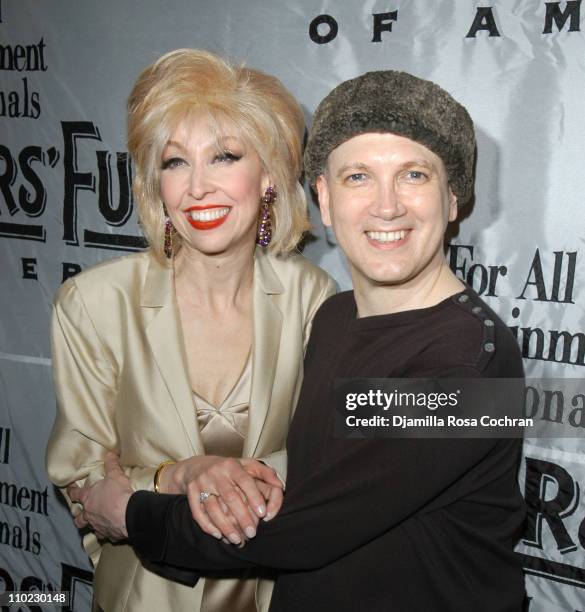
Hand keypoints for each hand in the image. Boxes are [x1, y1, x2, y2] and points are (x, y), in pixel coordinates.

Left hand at [67, 452, 132, 540]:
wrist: (129, 514)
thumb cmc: (118, 494)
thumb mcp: (115, 475)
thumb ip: (112, 465)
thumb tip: (110, 455)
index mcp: (88, 498)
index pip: (75, 494)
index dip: (71, 491)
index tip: (69, 489)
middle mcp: (89, 514)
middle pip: (79, 518)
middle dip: (79, 516)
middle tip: (82, 514)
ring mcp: (98, 526)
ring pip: (90, 528)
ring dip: (92, 525)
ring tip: (97, 523)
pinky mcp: (109, 535)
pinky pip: (106, 535)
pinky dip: (108, 532)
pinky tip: (113, 529)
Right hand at [161, 456, 282, 543]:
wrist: (196, 467)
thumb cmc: (229, 470)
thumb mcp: (246, 465)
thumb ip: (265, 473)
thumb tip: (280, 485)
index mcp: (232, 465)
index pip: (245, 480)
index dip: (254, 496)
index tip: (263, 513)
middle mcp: (216, 472)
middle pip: (230, 497)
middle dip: (242, 517)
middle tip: (252, 533)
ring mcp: (201, 482)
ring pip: (213, 508)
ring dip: (225, 526)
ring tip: (236, 540)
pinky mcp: (190, 493)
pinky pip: (198, 513)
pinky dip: (208, 526)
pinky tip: (218, 535)